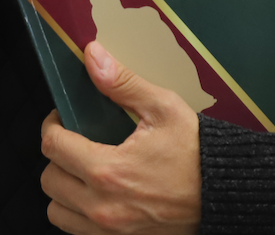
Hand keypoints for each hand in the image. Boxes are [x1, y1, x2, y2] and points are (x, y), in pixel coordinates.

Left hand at [40, 41, 200, 233]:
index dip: (52, 125)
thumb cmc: (197, 154)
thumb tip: (92, 57)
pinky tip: (96, 193)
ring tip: (82, 168)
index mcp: (108, 171)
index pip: (53, 146)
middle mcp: (103, 208)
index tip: (63, 117)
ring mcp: (111, 233)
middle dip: (57, 155)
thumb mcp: (162, 108)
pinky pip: (78, 232)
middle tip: (75, 139)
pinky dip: (78, 214)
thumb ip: (122, 83)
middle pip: (49, 180)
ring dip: (63, 188)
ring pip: (58, 212)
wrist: (224, 196)